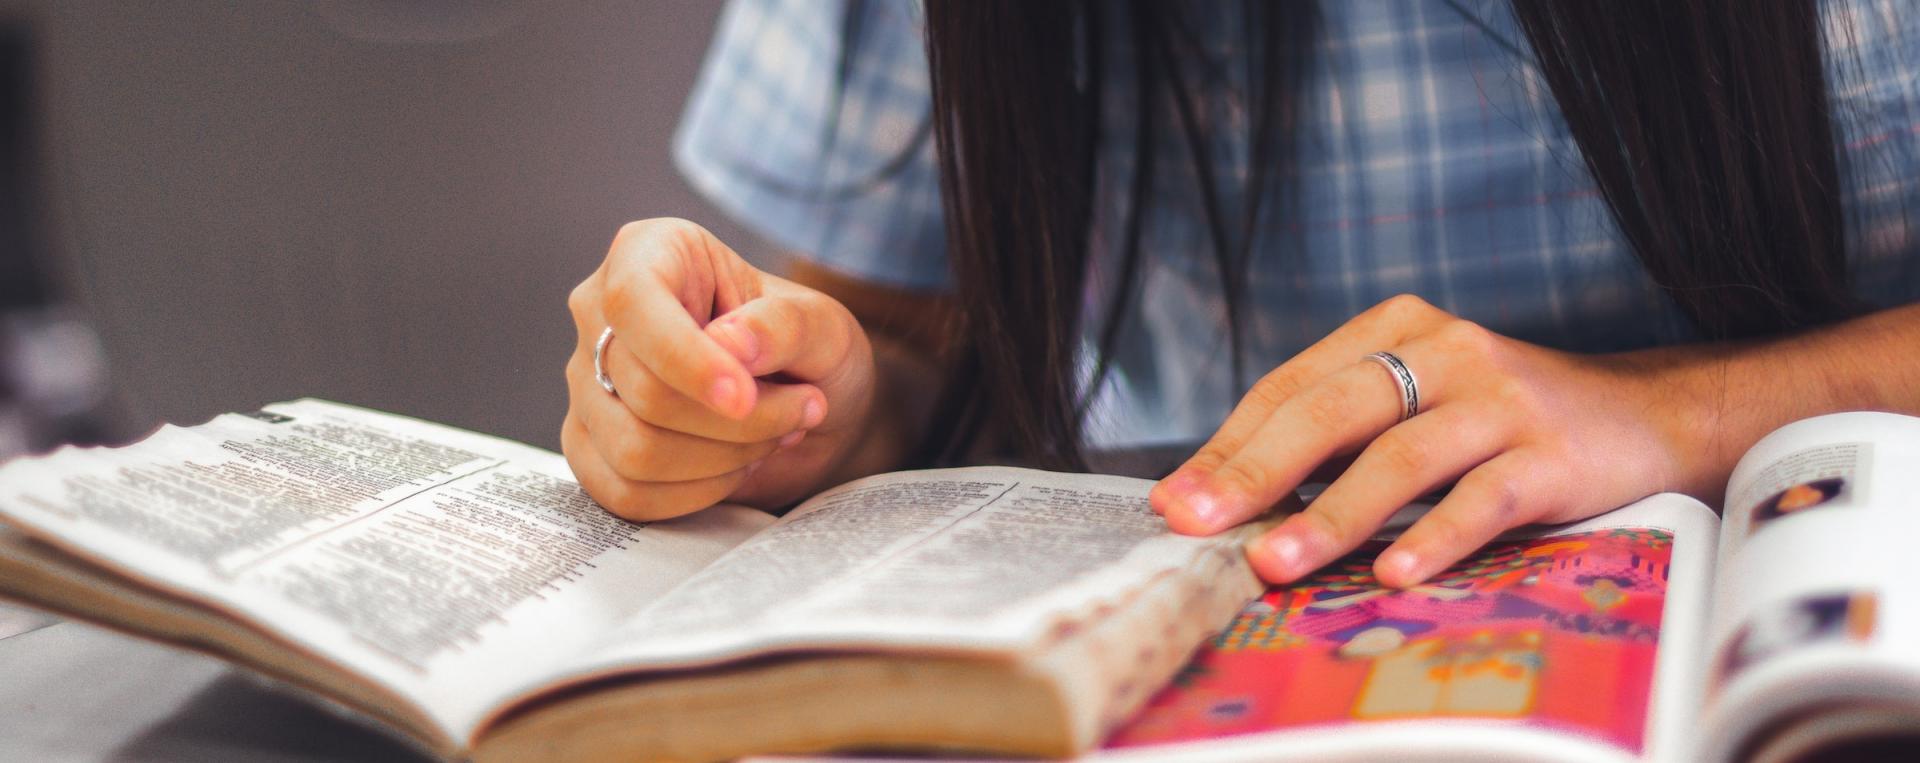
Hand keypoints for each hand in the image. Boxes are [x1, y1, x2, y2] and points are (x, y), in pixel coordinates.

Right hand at [563, 218, 874, 519]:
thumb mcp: (822, 325)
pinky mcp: (589, 445)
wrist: (807, 401)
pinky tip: (735, 466)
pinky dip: (695, 494)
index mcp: (649, 253)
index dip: (687, 360)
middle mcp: (600, 313)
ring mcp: (586, 382)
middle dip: (738, 421)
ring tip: (773, 436)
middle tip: (802, 409)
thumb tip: (729, 343)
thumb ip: (783, 326)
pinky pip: (625, 493)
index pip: (635, 304)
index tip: (745, 398)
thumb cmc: (809, 349)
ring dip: (723, 460)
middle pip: (643, 392)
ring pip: (634, 451)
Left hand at [1149, 294, 1701, 587]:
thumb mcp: (1415, 407)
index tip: (1175, 501)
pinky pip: (1483, 497)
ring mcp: (1502, 399)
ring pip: (1400, 456)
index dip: (1229, 446)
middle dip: (1256, 473)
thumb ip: (1334, 441)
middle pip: (1332, 410)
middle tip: (1200, 524)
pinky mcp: (1552, 453)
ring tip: (1276, 561)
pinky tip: (1394, 571)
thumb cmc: (1500, 424)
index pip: (1291, 387)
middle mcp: (1446, 350)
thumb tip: (1222, 501)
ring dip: (1331, 514)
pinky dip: (1435, 535)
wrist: (1643, 421)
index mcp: (1395, 330)